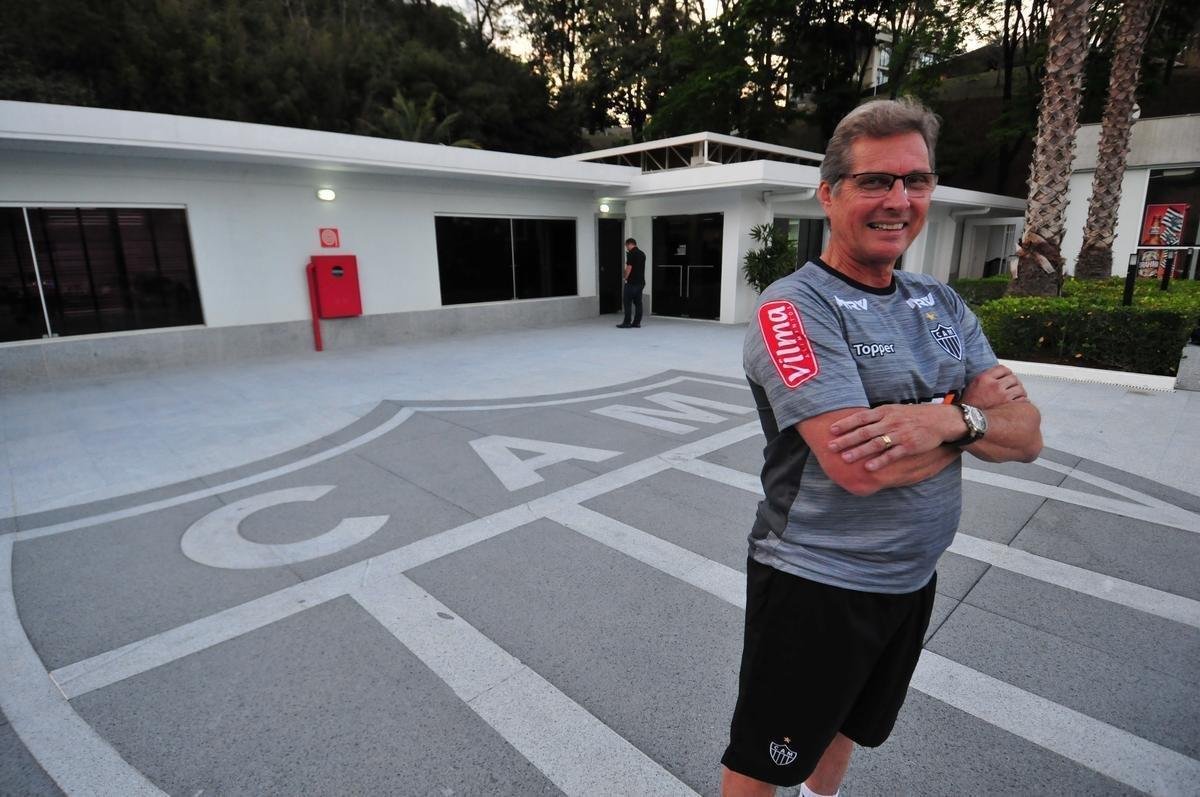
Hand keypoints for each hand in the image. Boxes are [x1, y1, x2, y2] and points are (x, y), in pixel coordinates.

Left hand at [827, 404, 960, 471]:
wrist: (939, 420)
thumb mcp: (894, 410)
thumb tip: (856, 420)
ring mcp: (900, 434)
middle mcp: (890, 422)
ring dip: (859, 451)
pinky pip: (892, 454)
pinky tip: (868, 467)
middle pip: (864, 431)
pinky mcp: (909, 446)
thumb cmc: (913, 415)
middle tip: (831, 447)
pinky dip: (879, 461)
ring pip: (876, 443)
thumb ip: (876, 416)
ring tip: (845, 458)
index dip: (845, 424)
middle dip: (846, 439)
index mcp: (885, 412)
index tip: (831, 430)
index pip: (861, 417)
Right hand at [962, 365, 1027, 408]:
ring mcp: (1003, 396)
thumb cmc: (969, 405)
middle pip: (1013, 378)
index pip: (1002, 369)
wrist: (969, 419)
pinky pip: (1022, 400)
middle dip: (1014, 382)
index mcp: (984, 378)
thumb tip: (995, 376)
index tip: (1007, 375)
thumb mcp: (972, 386)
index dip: (1006, 372)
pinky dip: (1022, 401)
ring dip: (1019, 391)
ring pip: (1020, 388)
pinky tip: (1018, 403)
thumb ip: (985, 378)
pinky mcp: (1009, 406)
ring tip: (1017, 395)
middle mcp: (995, 385)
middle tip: (1013, 386)